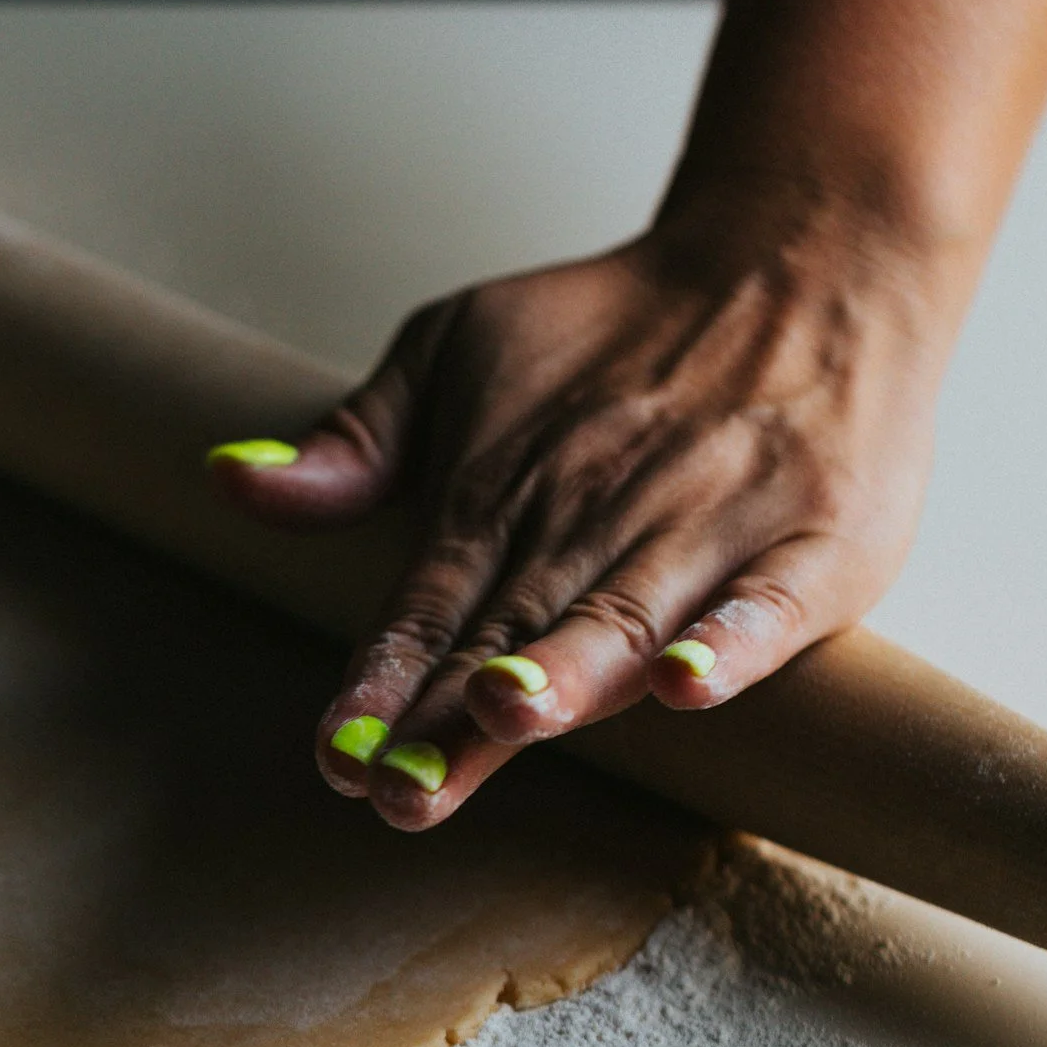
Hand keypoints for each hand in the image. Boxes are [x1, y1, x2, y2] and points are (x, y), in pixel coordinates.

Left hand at [216, 205, 944, 829]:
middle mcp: (597, 516)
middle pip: (514, 634)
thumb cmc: (614, 328)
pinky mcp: (814, 538)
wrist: (799, 256)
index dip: (383, 684)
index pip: (428, 605)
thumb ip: (357, 439)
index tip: (336, 756)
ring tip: (507, 719)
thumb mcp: (459, 346)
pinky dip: (731, 643)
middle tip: (401, 790)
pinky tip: (687, 686)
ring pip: (625, 617)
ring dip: (567, 674)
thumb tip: (232, 482)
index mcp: (503, 492)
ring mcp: (708, 526)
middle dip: (452, 719)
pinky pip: (768, 601)